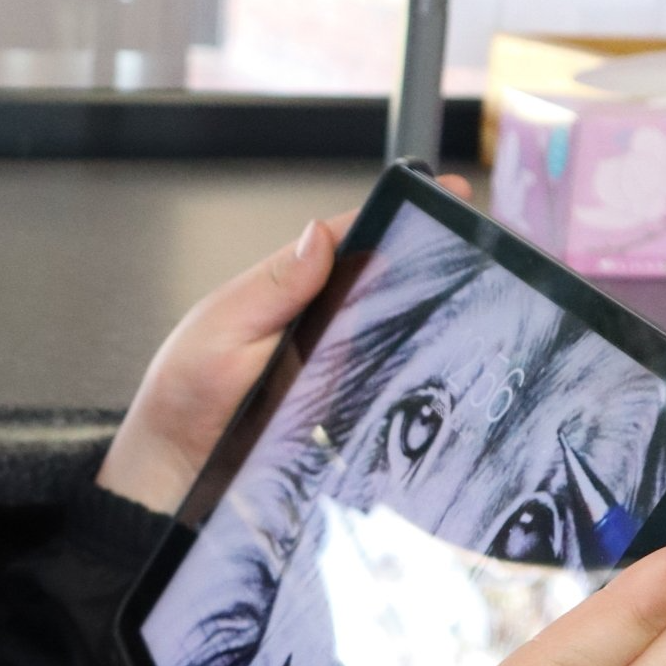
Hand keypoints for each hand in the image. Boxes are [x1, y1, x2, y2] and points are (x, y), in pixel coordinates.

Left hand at [97, 177, 468, 512]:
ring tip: (488, 304)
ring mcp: (339, 369)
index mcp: (289, 290)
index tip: (448, 194)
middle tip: (485, 251)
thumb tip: (317, 236)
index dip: (400, 215)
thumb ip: (270, 287)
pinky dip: (422, 384)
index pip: (352, 240)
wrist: (178, 471)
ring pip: (400, 337)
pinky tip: (454, 376)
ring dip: (440, 324)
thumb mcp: (220, 330)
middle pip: (389, 286)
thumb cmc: (185, 396)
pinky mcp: (349, 414)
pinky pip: (393, 393)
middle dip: (438, 266)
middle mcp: (321, 325)